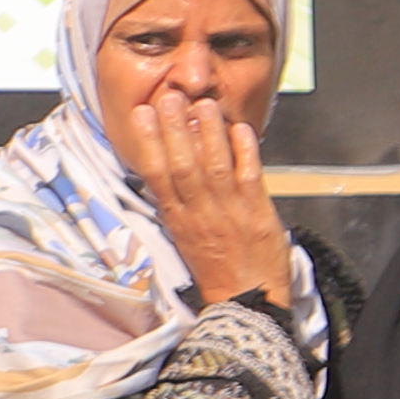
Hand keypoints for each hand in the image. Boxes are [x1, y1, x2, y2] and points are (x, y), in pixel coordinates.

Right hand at [112, 86, 297, 310]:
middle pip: (182, 165)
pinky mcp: (257, 214)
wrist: (247, 301)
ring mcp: (229, 212)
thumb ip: (179, 206)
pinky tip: (240, 129)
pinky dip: (245, 152)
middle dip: (174, 129)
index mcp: (178, 219)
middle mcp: (199, 213)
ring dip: (208, 133)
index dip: (149, 143)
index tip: (142, 115)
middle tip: (168, 97)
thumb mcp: (186, 238)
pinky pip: (250, 177)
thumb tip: (167, 174)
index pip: (157, 175)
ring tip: (202, 104)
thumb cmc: (218, 270)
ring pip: (214, 166)